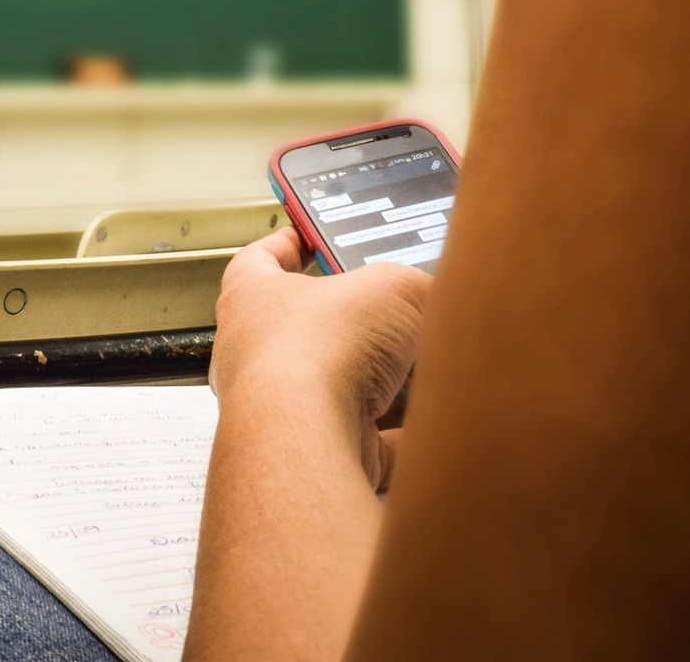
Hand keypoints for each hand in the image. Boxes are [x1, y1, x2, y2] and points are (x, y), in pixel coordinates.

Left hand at [209, 226, 429, 489]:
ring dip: (384, 384)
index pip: (262, 259)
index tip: (314, 236)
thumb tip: (438, 296)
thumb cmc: (315, 352)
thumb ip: (416, 286)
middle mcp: (257, 354)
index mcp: (251, 297)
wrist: (304, 438)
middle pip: (311, 330)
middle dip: (359, 324)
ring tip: (426, 368)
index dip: (292, 242)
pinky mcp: (313, 454)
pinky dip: (402, 439)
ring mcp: (281, 410)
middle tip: (399, 312)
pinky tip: (433, 428)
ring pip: (340, 390)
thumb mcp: (392, 288)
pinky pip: (366, 444)